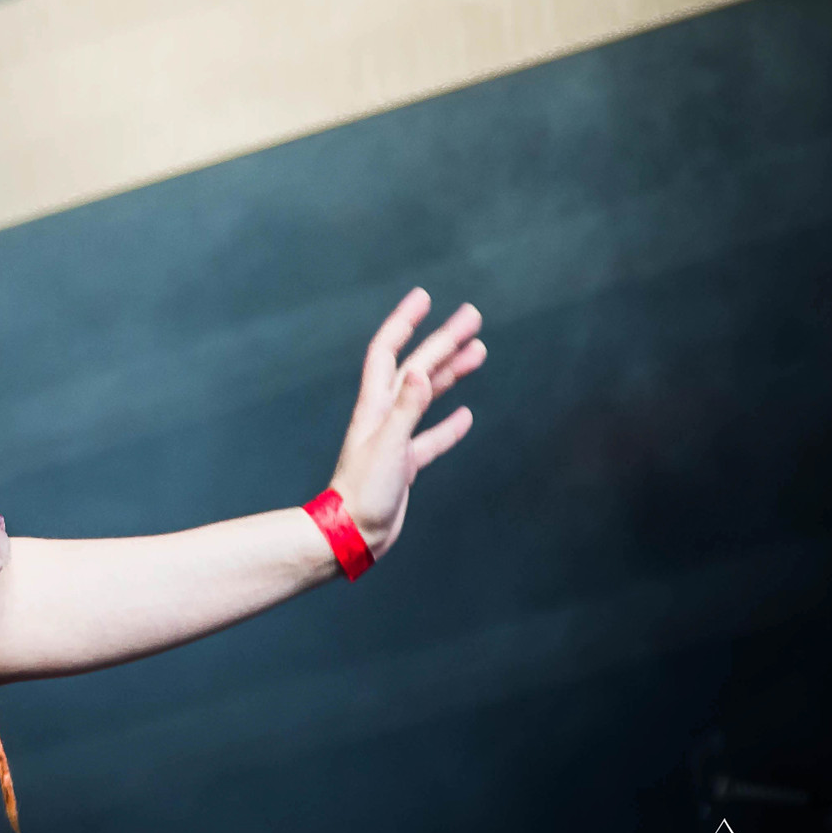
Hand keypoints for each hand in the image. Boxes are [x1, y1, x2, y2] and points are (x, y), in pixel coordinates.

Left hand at [327, 288, 484, 559]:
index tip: (425, 297)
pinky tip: (465, 415)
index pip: (389, 352)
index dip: (405, 322)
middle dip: (444, 340)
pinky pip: (431, 438)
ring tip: (479, 352)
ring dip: (451, 373)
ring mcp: (395, 439)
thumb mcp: (389, 446)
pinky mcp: (405, 464)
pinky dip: (448, 425)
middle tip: (473, 316)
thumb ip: (407, 409)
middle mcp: (384, 416)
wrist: (352, 535)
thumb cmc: (364, 492)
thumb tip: (422, 370)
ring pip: (428, 397)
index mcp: (376, 407)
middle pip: (418, 367)